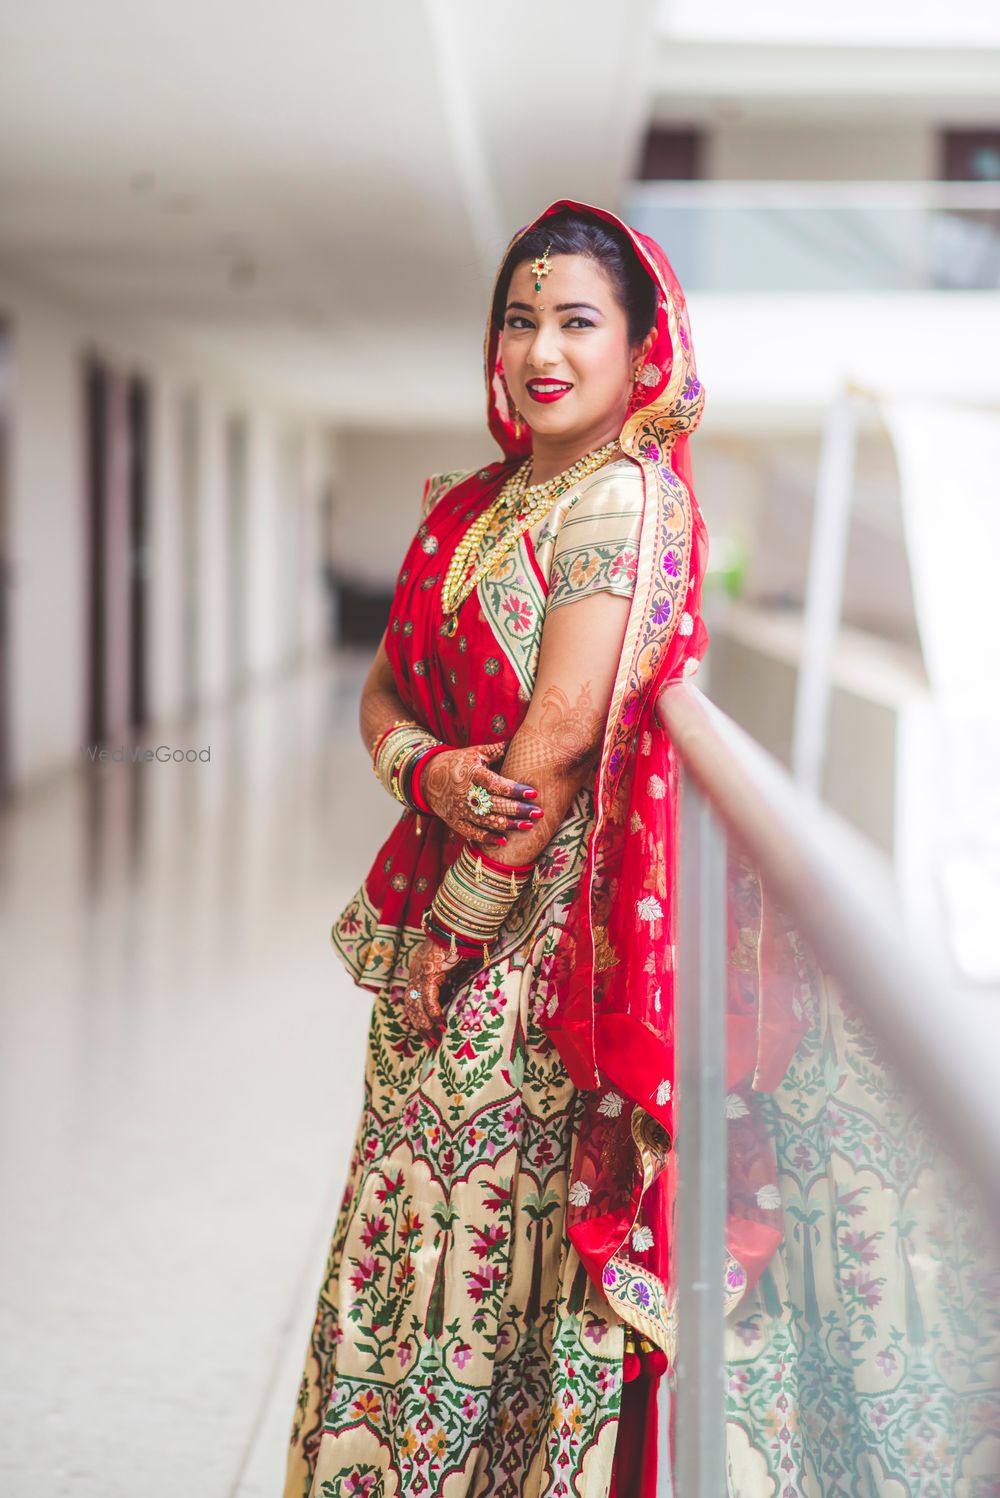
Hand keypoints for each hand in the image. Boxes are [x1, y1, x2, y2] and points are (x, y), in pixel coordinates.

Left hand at [401, 938, 465, 1036]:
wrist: (461, 924)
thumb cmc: (462, 942)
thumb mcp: (456, 965)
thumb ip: (453, 980)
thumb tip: (459, 998)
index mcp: (420, 970)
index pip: (412, 1000)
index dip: (419, 1019)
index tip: (428, 1034)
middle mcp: (416, 972)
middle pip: (410, 1006)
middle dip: (420, 1028)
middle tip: (431, 1044)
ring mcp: (421, 971)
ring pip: (416, 1005)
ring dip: (425, 1025)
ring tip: (436, 1039)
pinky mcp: (430, 970)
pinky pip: (428, 997)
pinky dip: (434, 1012)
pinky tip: (441, 1024)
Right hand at [421, 741, 542, 845]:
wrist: (428, 777)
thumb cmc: (459, 762)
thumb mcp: (476, 752)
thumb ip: (499, 750)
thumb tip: (525, 742)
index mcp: (471, 773)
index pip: (495, 784)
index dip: (514, 790)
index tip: (533, 793)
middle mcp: (465, 793)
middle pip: (495, 804)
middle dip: (518, 810)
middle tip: (539, 813)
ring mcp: (459, 809)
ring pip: (487, 821)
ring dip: (509, 825)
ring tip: (529, 826)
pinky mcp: (454, 821)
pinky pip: (471, 833)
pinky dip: (487, 838)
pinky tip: (504, 840)